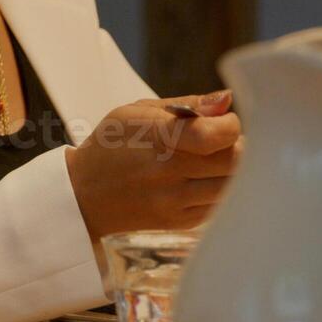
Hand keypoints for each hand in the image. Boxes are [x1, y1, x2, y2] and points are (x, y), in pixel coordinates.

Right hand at [66, 90, 242, 245]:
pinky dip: (220, 190)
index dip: (231, 125)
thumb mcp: (136, 112)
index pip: (216, 135)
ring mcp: (174, 201)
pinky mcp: (182, 222)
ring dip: (232, 171)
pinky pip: (221, 205)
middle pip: (235, 161)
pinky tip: (201, 180)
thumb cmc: (112, 145)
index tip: (223, 122)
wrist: (83, 194)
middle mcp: (167, 172)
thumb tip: (227, 100)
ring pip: (233, 186)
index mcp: (156, 137)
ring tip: (213, 160)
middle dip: (238, 146)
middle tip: (222, 141)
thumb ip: (187, 105)